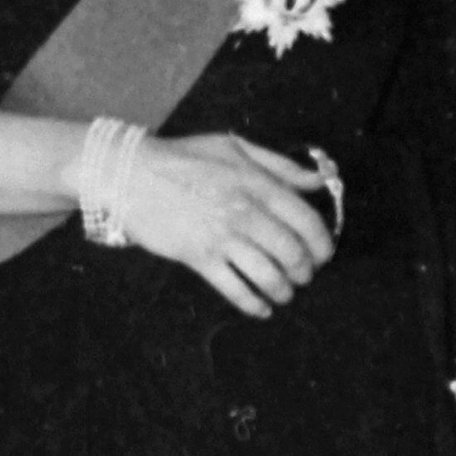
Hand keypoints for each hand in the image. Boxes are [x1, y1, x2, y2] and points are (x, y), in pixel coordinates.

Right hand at [121, 133, 336, 317]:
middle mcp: (243, 211)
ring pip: (268, 276)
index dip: (322, 242)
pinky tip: (262, 308)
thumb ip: (280, 165)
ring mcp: (221, 236)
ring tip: (284, 291)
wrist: (132, 173)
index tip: (323, 253)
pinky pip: (235, 290)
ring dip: (284, 290)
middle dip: (305, 270)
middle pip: (292, 253)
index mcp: (256, 182)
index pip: (305, 219)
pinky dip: (255, 305)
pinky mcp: (199, 258)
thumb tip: (318, 180)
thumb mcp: (235, 147)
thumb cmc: (185, 157)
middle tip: (304, 274)